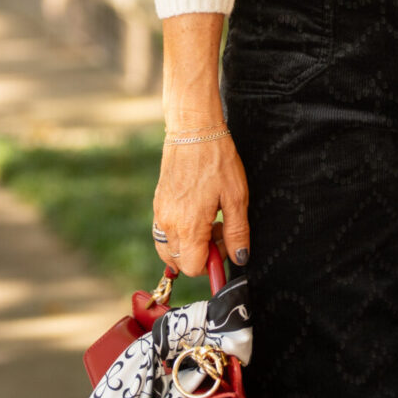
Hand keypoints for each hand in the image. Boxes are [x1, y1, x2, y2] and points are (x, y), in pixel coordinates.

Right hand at [153, 133, 250, 276]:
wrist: (193, 130)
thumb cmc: (217, 160)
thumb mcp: (236, 197)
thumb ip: (237, 232)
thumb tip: (239, 257)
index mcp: (188, 226)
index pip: (193, 267)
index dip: (212, 263)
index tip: (226, 245)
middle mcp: (169, 224)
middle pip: (180, 261)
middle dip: (202, 254)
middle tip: (220, 230)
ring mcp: (160, 213)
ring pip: (170, 249)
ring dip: (189, 245)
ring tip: (208, 221)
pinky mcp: (158, 203)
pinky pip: (164, 232)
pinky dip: (180, 232)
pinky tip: (196, 212)